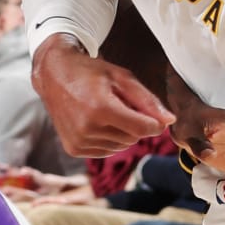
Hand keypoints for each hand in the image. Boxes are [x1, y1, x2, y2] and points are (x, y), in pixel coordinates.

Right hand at [31, 38, 173, 157]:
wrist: (54, 76)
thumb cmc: (92, 73)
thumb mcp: (122, 78)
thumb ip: (147, 100)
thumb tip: (170, 121)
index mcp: (101, 108)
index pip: (141, 129)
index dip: (154, 125)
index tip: (156, 118)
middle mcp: (87, 128)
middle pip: (132, 138)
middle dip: (134, 125)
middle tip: (121, 105)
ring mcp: (78, 141)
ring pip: (120, 147)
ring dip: (121, 133)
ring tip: (107, 112)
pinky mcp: (73, 149)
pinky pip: (106, 151)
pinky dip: (108, 140)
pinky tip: (97, 122)